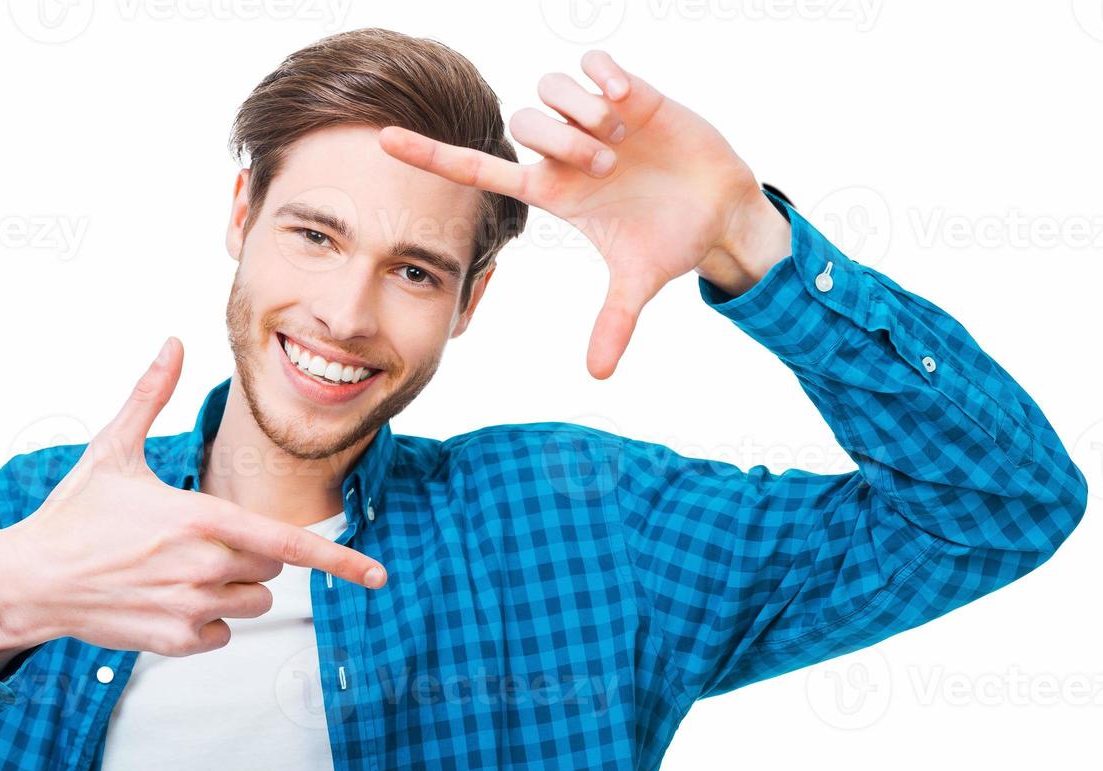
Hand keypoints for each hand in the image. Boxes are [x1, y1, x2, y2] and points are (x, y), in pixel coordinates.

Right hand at [0, 336, 387, 663]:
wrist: (29, 580)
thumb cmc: (74, 513)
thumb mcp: (112, 449)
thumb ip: (150, 395)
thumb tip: (171, 341)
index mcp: (201, 519)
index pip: (289, 545)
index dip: (340, 560)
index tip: (377, 575)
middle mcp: (203, 567)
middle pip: (271, 569)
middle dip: (249, 554)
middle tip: (196, 540)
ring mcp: (190, 609)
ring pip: (251, 603)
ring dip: (231, 589)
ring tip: (178, 570)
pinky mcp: (175, 642)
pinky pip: (223, 635)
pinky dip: (207, 622)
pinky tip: (165, 600)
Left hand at [378, 50, 790, 379]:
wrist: (720, 205)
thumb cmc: (672, 240)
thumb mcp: (640, 282)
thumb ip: (614, 323)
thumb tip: (598, 376)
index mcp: (554, 191)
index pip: (478, 170)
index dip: (430, 155)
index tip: (382, 140)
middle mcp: (564, 152)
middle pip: (522, 125)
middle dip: (562, 144)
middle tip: (606, 167)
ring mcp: (593, 119)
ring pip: (550, 91)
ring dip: (583, 113)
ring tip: (621, 134)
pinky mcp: (627, 91)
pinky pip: (592, 63)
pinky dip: (605, 77)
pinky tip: (630, 101)